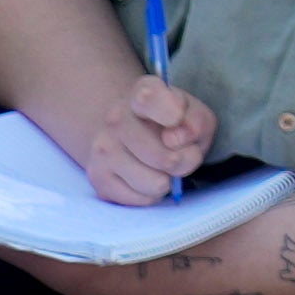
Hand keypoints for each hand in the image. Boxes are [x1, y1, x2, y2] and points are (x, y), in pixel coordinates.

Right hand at [46, 69, 216, 208]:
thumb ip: (196, 122)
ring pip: (155, 184)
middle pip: (166, 159)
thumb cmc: (169, 125)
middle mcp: (116, 119)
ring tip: (160, 167)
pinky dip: (150, 194)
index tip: (177, 119)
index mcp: (142, 94)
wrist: (128, 134)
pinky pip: (141, 199)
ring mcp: (103, 150)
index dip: (172, 114)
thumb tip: (177, 140)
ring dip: (166, 180)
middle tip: (178, 152)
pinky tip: (144, 178)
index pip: (151, 99)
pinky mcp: (98, 179)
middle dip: (183, 161)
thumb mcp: (193, 114)